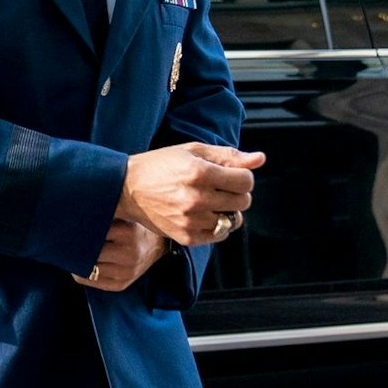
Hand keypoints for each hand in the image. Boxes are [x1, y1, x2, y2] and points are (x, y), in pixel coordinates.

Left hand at [74, 219, 165, 292]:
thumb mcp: (125, 214)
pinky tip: (78, 266)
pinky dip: (82, 274)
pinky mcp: (122, 284)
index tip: (68, 225)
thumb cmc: (135, 225)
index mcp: (128, 232)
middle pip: (90, 253)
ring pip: (89, 269)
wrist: (157, 245)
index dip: (78, 229)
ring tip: (70, 252)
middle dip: (76, 247)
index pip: (93, 232)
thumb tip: (76, 212)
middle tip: (64, 239)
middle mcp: (129, 254)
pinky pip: (93, 281)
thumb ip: (105, 213)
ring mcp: (126, 272)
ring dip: (77, 261)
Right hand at [116, 143, 264, 245]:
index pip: (246, 181)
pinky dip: (217, 225)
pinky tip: (204, 214)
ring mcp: (191, 220)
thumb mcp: (193, 151)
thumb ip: (229, 156)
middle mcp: (196, 198)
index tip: (230, 175)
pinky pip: (219, 235)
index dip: (243, 177)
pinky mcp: (186, 237)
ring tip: (210, 201)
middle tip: (219, 187)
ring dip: (227, 210)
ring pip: (233, 220)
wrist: (127, 189)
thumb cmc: (162, 165)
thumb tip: (260, 159)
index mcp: (200, 172)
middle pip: (243, 201)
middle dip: (236, 193)